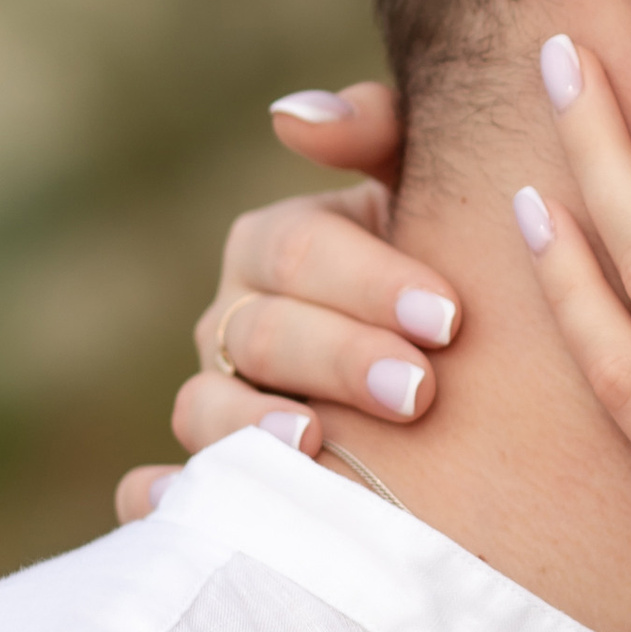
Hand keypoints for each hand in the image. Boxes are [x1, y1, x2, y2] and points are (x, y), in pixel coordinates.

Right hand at [112, 85, 463, 520]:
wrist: (469, 361)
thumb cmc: (447, 259)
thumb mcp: (424, 185)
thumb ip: (376, 132)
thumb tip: (293, 119)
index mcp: (275, 248)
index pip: (297, 252)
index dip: (368, 280)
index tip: (446, 315)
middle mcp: (233, 323)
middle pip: (261, 335)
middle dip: (341, 359)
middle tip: (420, 388)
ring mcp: (215, 402)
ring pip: (204, 411)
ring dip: (253, 430)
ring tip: (315, 445)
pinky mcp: (213, 477)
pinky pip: (160, 495)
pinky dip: (165, 504)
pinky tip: (197, 512)